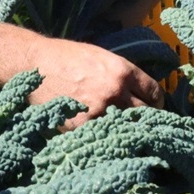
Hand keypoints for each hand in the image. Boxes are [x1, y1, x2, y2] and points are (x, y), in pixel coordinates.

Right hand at [26, 38, 162, 127]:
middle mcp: (115, 90)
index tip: (154, 107)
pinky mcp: (82, 125)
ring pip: (126, 127)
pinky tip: (104, 134)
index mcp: (123, 71)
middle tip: (143, 123)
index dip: (157, 102)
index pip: (154, 92)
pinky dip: (105, 136)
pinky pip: (103, 135)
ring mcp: (99, 110)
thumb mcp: (102, 57)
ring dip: (127, 129)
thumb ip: (122, 74)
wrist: (36, 64)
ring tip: (125, 131)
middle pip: (145, 113)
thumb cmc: (68, 57)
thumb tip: (140, 91)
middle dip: (146, 118)